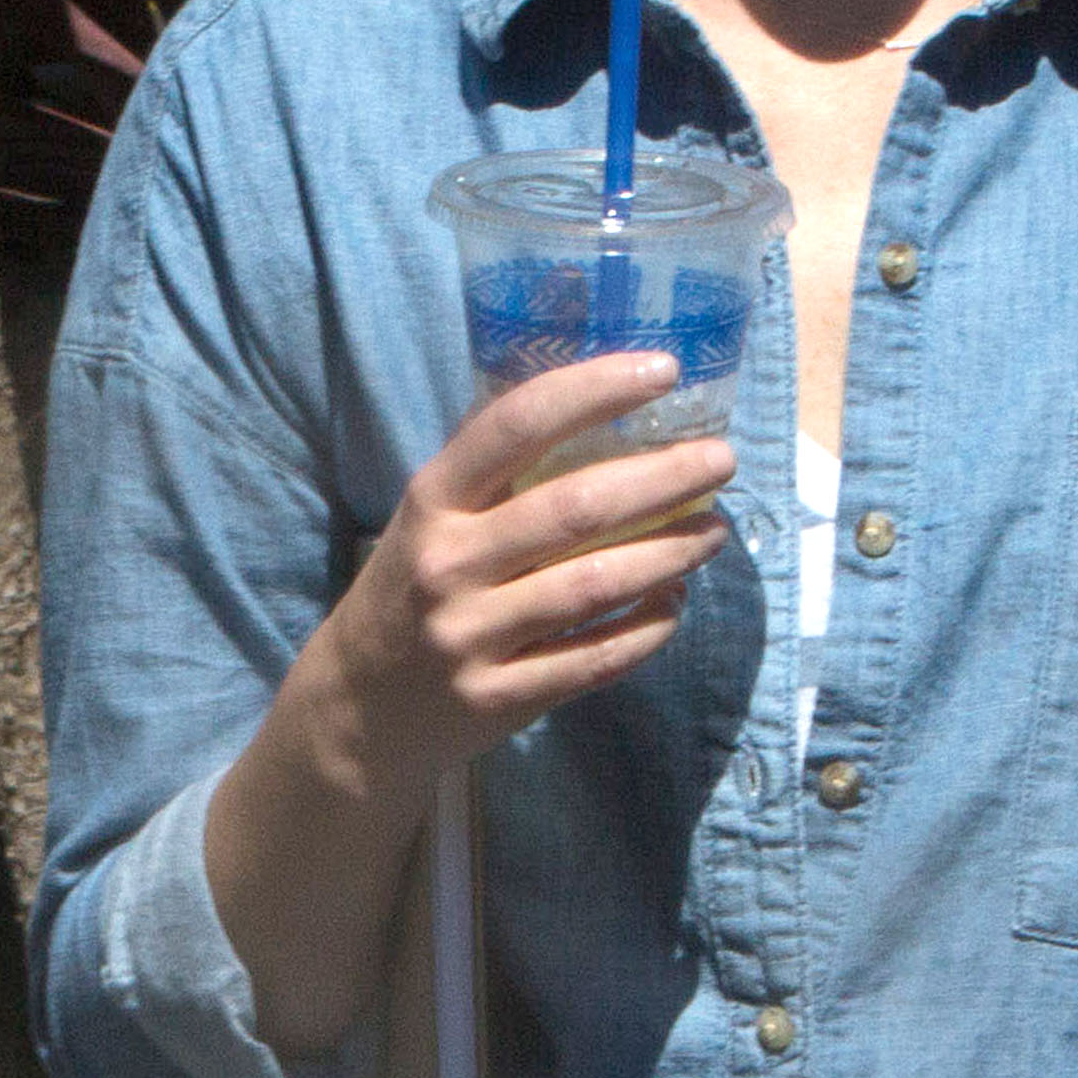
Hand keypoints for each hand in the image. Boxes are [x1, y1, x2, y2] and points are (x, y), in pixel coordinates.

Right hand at [326, 348, 734, 802]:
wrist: (356, 708)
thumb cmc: (413, 586)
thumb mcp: (430, 516)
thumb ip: (496, 467)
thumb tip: (598, 400)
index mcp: (433, 499)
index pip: (517, 424)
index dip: (594, 389)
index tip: (663, 369)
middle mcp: (449, 562)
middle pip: (577, 508)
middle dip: (664, 478)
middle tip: (721, 460)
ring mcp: (471, 635)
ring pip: (595, 586)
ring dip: (670, 553)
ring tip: (714, 532)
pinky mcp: (498, 699)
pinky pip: (594, 659)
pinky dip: (647, 627)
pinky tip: (674, 603)